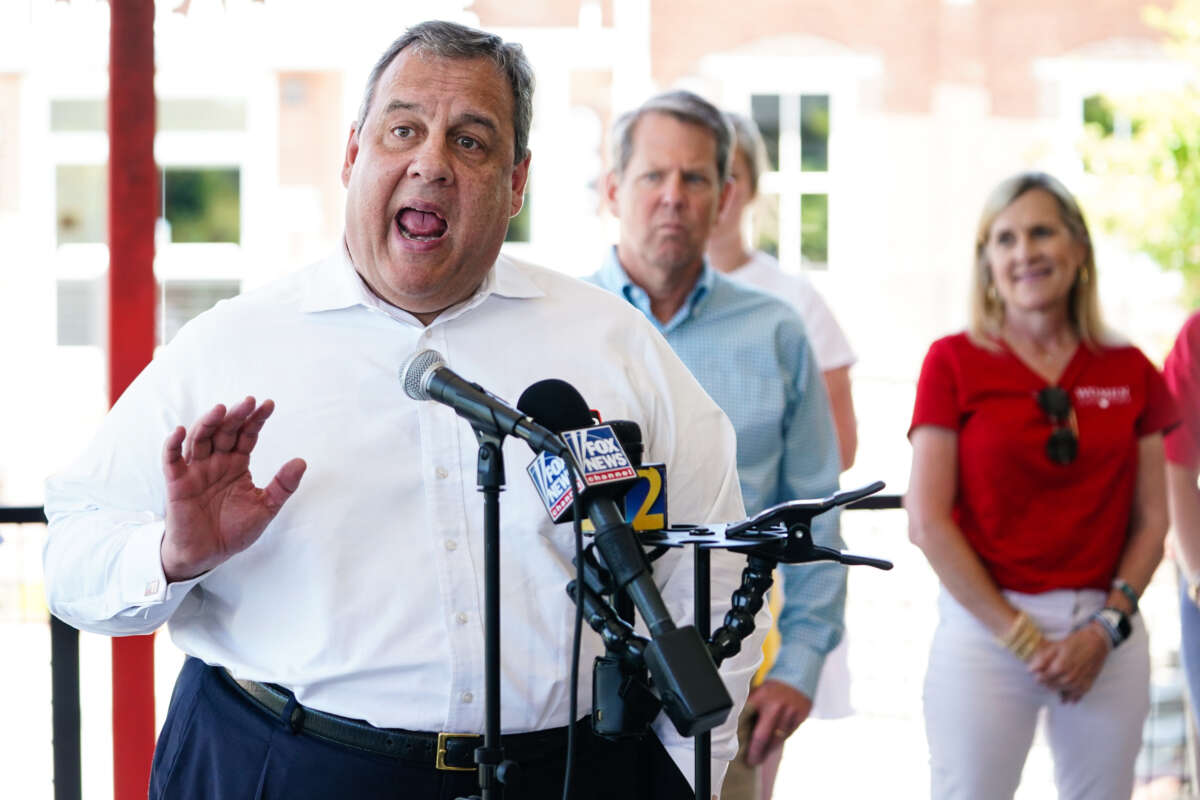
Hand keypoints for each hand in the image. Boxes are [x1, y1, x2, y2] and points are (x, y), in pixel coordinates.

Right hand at [160, 397, 305, 581]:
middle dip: (236, 416)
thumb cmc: (233, 530)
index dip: (256, 420)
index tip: (269, 405)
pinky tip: (180, 432)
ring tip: (221, 409)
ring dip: (208, 423)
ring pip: (200, 439)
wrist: (207, 555)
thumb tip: (302, 461)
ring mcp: (195, 471)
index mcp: (237, 464)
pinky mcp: (177, 484)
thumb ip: (282, 486)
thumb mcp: (265, 507)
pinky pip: (171, 460)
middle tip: (248, 401)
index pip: (247, 435)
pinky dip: (172, 445)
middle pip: (225, 432)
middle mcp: (216, 462)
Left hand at [743, 679, 812, 765]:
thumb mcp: (759, 691)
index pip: (747, 719)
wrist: (798, 673)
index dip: (745, 739)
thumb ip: (751, 706)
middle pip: (763, 736)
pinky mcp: (801, 716)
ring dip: (769, 749)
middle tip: (752, 761)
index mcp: (761, 696)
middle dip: (756, 752)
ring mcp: (790, 711)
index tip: (741, 751)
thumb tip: (738, 725)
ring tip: (761, 757)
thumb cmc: (774, 687)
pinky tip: (773, 746)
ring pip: (777, 738)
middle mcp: (776, 705)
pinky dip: (780, 740)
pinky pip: (788, 733)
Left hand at [1027, 625, 1109, 702]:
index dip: (1038, 677)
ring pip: (1063, 692)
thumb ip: (1043, 658)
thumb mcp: (1056, 646)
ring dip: (1056, 690)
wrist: (1097, 642)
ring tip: (1052, 686)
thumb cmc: (1076, 642)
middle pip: (1052, 686)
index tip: (1035, 674)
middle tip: (1043, 679)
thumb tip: (1030, 669)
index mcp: (1060, 667)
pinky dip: (1071, 698)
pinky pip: (1077, 695)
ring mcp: (1079, 682)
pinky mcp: (1088, 684)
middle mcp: (1070, 678)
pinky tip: (1066, 699)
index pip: (1043, 678)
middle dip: (1046, 683)